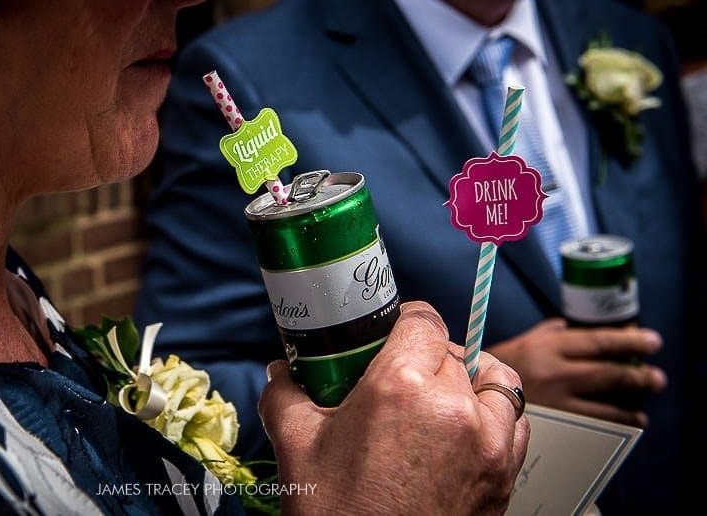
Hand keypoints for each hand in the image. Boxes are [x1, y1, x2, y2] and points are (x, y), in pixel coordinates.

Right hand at [258, 301, 528, 515]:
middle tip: (397, 376)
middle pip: (452, 350)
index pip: (423, 321)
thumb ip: (286, 396)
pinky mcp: (504, 475)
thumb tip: (281, 373)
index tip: (392, 331)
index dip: (404, 320)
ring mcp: (487, 443)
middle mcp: (453, 408)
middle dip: (425, 355)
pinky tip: (464, 429)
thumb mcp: (297, 448)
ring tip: (441, 396)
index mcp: (400, 388)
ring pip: (495, 379)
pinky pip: (514, 422)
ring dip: (470, 378)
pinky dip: (495, 415)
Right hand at [487, 318, 665, 426]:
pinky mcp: (557, 424)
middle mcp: (554, 373)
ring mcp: (556, 401)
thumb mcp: (524, 342)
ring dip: (632, 402)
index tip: (652, 340)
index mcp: (547, 347)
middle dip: (639, 374)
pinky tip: (630, 420)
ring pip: (607, 402)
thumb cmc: (500, 367)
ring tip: (645, 401)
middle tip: (656, 376)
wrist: (474, 398)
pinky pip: (597, 424)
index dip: (629, 340)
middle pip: (608, 372)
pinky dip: (619, 421)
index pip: (597, 341)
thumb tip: (577, 326)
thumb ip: (550, 333)